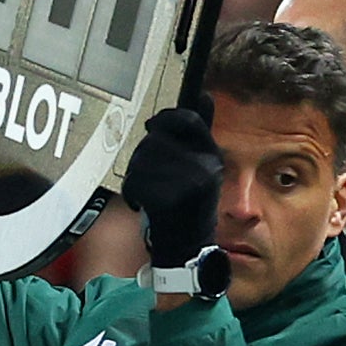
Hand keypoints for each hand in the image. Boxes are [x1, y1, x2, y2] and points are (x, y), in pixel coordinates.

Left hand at [123, 104, 221, 268]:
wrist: (188, 249)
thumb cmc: (190, 206)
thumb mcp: (203, 167)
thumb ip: (199, 134)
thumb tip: (204, 95)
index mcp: (211, 157)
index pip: (187, 120)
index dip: (167, 118)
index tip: (156, 125)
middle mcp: (203, 168)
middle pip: (157, 139)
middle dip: (146, 153)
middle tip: (149, 170)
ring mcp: (186, 185)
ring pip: (143, 159)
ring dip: (138, 173)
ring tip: (149, 188)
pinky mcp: (167, 200)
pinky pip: (136, 181)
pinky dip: (133, 192)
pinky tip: (143, 201)